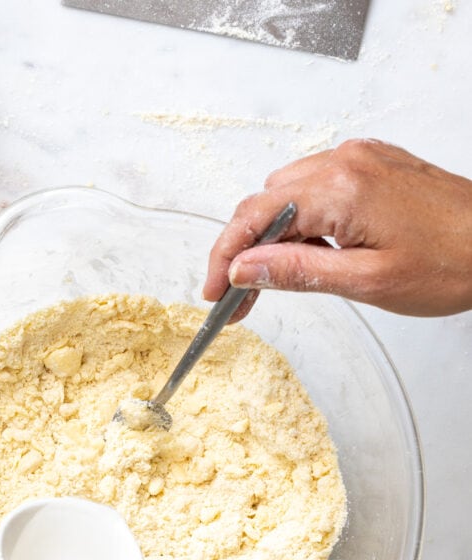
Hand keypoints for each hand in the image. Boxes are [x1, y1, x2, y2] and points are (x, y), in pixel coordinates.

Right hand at [204, 139, 471, 316]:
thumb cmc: (451, 263)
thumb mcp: (365, 281)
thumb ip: (296, 271)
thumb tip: (243, 269)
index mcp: (340, 189)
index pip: (255, 217)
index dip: (225, 257)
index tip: (213, 291)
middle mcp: (345, 162)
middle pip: (265, 201)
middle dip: (243, 250)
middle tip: (239, 298)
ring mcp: (360, 158)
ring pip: (288, 193)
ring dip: (272, 234)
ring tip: (276, 280)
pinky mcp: (373, 164)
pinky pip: (317, 185)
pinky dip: (301, 218)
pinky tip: (309, 250)